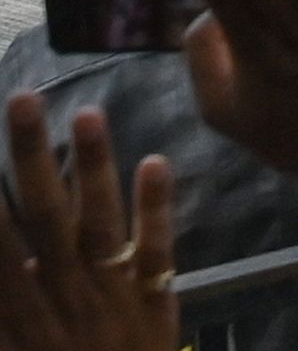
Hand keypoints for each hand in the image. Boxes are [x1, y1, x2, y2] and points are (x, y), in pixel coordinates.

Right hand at [0, 94, 175, 350]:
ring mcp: (111, 298)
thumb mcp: (14, 346)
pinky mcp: (153, 303)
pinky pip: (156, 251)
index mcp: (20, 318)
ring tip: (87, 112)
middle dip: (29, 157)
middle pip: (44, 218)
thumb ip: (6, 304)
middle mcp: (63, 300)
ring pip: (100, 222)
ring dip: (92, 166)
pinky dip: (155, 207)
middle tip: (23, 98)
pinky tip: (154, 161)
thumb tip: (10, 254)